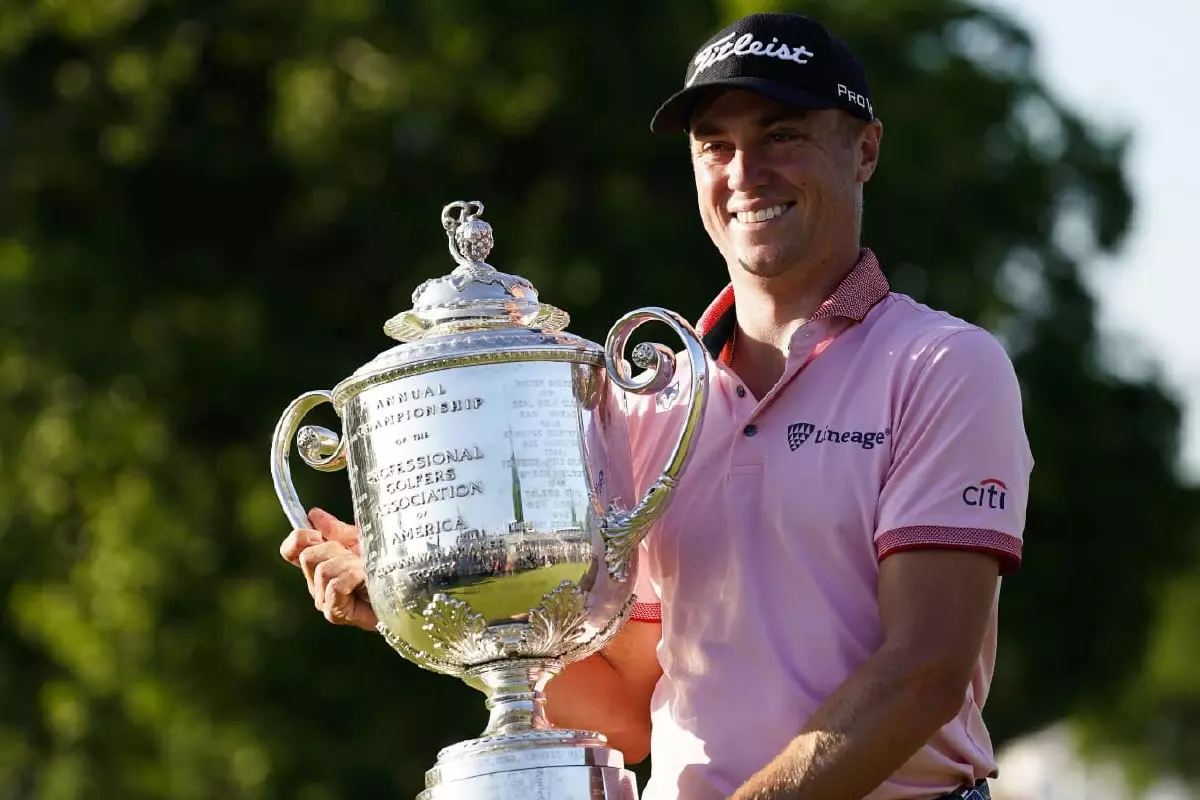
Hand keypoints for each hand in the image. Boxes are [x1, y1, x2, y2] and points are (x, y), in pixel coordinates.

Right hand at [279, 507, 377, 630]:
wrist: (408, 591)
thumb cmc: (387, 566)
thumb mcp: (362, 540)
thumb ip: (337, 530)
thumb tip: (313, 514)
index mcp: (320, 564)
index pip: (291, 549)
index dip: (300, 537)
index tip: (319, 533)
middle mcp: (316, 584)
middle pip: (308, 556)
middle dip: (335, 550)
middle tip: (357, 557)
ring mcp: (324, 600)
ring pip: (323, 570)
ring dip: (348, 565)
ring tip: (366, 571)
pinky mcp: (335, 613)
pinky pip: (334, 585)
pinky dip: (352, 578)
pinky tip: (365, 581)